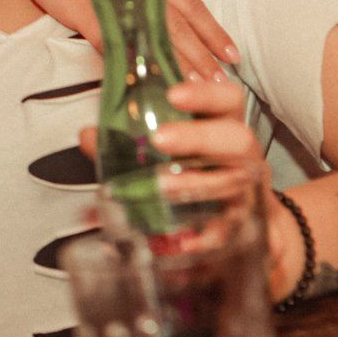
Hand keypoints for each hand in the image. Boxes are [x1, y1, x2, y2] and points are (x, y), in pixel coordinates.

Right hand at [1, 0, 237, 79]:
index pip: (191, 7)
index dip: (212, 32)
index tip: (232, 53)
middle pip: (178, 30)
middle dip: (202, 58)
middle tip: (223, 84)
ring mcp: (114, 4)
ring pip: (151, 41)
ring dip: (173, 66)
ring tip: (194, 90)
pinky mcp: (86, 15)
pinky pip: (111, 46)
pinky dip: (127, 64)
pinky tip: (141, 83)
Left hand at [79, 80, 291, 296]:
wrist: (248, 232)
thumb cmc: (203, 179)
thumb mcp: (174, 156)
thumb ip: (131, 144)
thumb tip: (89, 136)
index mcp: (226, 129)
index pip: (229, 100)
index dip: (206, 93)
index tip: (173, 94)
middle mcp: (242, 158)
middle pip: (238, 139)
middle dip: (200, 137)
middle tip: (160, 139)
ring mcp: (245, 194)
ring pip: (233, 184)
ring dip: (197, 184)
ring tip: (162, 187)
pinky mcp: (242, 231)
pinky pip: (228, 233)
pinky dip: (205, 238)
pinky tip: (183, 243)